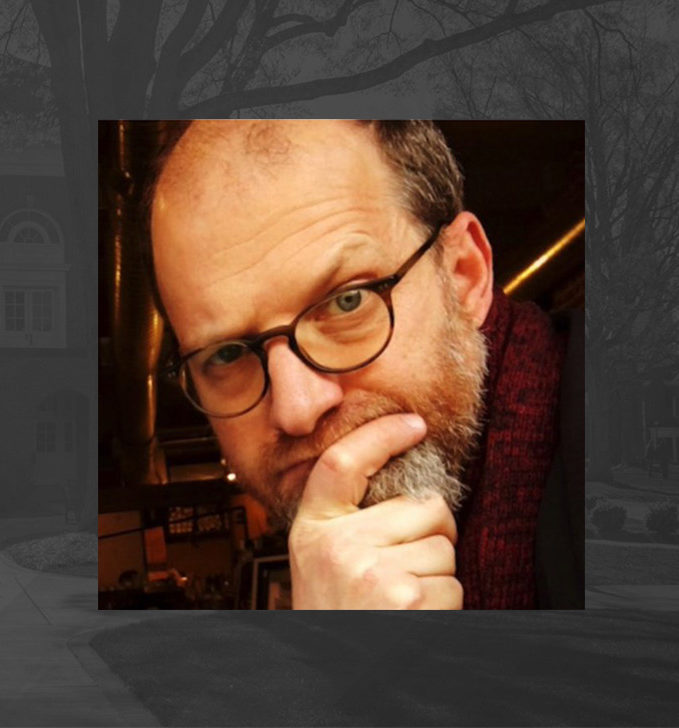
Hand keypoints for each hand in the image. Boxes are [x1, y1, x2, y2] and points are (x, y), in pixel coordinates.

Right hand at [288, 413, 462, 609]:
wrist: (332, 684)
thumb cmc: (334, 615)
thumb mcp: (323, 562)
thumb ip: (350, 523)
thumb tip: (411, 491)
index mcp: (314, 530)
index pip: (341, 464)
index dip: (379, 435)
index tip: (412, 424)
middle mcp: (338, 545)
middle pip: (423, 507)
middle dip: (431, 535)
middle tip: (404, 569)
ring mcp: (372, 571)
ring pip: (444, 549)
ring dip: (437, 574)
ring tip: (403, 599)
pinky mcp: (405, 597)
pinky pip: (453, 583)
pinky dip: (445, 603)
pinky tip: (414, 617)